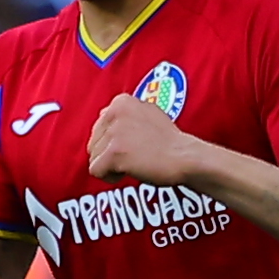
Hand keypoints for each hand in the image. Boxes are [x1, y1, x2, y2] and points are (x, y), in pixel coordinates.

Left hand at [85, 93, 205, 188]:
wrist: (185, 157)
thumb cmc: (170, 141)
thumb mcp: (147, 114)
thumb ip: (124, 115)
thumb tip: (103, 116)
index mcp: (121, 101)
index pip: (99, 128)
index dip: (113, 143)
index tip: (133, 146)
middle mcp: (114, 112)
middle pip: (93, 144)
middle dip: (110, 155)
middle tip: (135, 156)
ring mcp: (114, 133)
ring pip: (94, 158)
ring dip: (111, 166)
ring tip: (135, 163)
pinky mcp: (114, 153)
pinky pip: (96, 171)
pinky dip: (110, 177)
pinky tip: (128, 172)